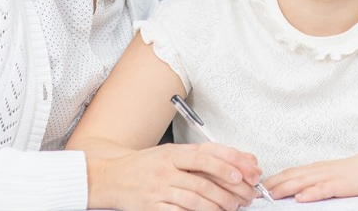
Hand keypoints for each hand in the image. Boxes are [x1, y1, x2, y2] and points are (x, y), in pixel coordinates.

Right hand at [87, 143, 265, 210]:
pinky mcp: (152, 207)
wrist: (111, 177)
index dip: (229, 165)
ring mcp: (158, 190)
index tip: (246, 174)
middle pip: (204, 182)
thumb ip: (205, 155)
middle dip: (230, 192)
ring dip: (218, 206)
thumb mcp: (173, 152)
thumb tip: (242, 160)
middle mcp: (165, 169)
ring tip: (230, 208)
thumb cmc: (146, 165)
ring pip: (195, 200)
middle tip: (244, 197)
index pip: (206, 156)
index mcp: (172, 153)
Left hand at [262, 147, 357, 202]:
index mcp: (315, 169)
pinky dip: (311, 193)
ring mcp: (328, 177)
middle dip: (273, 184)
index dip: (273, 179)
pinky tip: (301, 198)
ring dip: (285, 188)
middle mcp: (318, 171)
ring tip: (271, 195)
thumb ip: (314, 181)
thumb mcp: (329, 175)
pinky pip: (323, 189)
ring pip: (303, 181)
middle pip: (291, 176)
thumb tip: (297, 190)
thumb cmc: (353, 173)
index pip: (289, 172)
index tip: (258, 186)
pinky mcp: (340, 185)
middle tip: (257, 192)